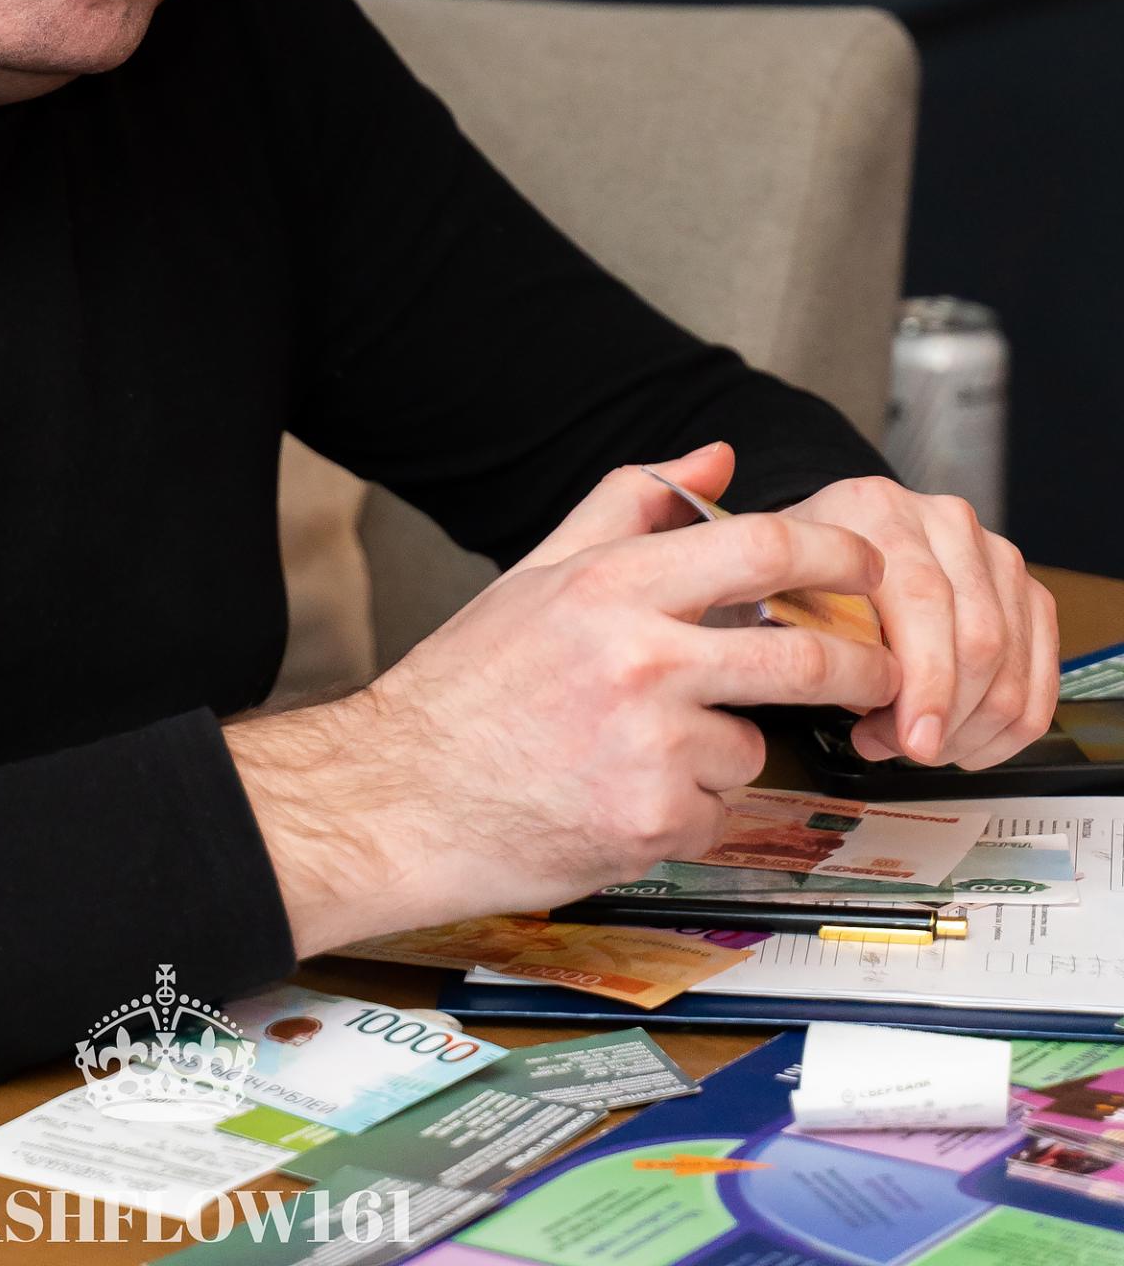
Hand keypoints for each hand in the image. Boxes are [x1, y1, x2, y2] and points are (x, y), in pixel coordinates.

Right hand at [227, 440, 899, 954]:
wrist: (400, 797)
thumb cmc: (468, 687)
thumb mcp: (538, 572)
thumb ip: (629, 505)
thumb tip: (716, 455)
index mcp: (612, 585)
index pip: (763, 547)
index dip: (839, 554)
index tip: (871, 565)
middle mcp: (640, 658)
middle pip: (802, 656)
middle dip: (861, 666)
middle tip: (879, 671)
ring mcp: (651, 747)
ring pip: (752, 744)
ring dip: (723, 751)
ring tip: (643, 751)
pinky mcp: (654, 823)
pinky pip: (716, 810)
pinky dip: (686, 810)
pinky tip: (621, 799)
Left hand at [788, 475, 1057, 767]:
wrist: (831, 545)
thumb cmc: (804, 578)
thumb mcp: (783, 595)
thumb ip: (819, 643)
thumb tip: (871, 715)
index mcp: (879, 510)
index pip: (924, 600)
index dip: (927, 683)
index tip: (914, 741)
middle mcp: (945, 521)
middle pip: (980, 639)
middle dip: (948, 718)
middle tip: (904, 747)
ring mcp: (994, 554)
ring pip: (1013, 666)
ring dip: (972, 729)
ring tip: (920, 741)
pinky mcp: (1026, 591)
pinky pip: (1040, 678)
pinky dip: (1007, 727)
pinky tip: (962, 739)